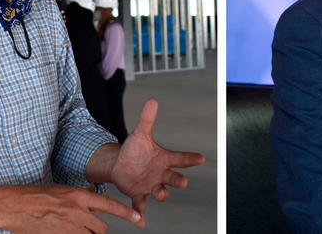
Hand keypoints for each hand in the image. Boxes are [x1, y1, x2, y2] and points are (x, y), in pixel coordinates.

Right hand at [0, 184, 141, 233]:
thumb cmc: (38, 196)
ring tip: (74, 228)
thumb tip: (94, 195)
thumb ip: (81, 196)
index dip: (126, 213)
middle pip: (101, 227)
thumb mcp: (63, 190)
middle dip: (97, 229)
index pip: (110, 205)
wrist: (15, 206)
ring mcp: (69, 227)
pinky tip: (65, 231)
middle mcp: (78, 212)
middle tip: (86, 226)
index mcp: (80, 196)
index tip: (138, 218)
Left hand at [110, 98, 205, 226]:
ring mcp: (151, 185)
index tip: (201, 158)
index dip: (191, 158)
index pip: (180, 158)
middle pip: (173, 177)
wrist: (120, 164)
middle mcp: (161, 173)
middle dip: (178, 180)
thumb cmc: (134, 149)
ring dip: (161, 194)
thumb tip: (152, 100)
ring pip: (160, 192)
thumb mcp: (140, 133)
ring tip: (158, 193)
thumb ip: (147, 119)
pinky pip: (141, 205)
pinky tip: (140, 221)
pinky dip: (140, 214)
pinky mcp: (138, 194)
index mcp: (164, 159)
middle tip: (182, 181)